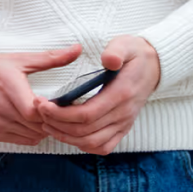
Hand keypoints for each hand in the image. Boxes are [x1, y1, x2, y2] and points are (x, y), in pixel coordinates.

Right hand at [0, 46, 81, 145]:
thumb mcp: (18, 60)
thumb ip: (50, 58)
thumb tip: (76, 50)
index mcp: (9, 86)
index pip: (35, 112)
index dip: (49, 112)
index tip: (57, 105)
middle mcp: (1, 107)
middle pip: (36, 126)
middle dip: (50, 121)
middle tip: (59, 113)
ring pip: (30, 136)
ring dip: (41, 129)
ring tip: (45, 118)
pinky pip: (20, 141)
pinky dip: (30, 135)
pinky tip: (31, 123)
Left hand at [35, 35, 160, 155]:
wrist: (155, 66)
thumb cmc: (134, 54)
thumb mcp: (126, 45)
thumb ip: (116, 51)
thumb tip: (108, 60)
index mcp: (120, 94)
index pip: (87, 114)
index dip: (61, 113)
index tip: (42, 104)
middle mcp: (123, 114)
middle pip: (84, 131)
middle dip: (56, 124)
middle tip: (38, 111)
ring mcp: (124, 123)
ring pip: (91, 143)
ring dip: (66, 137)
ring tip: (47, 123)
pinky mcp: (123, 128)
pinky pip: (103, 146)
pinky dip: (83, 145)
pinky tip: (67, 134)